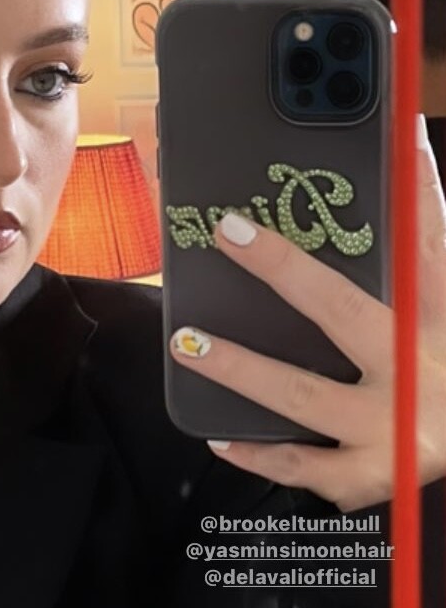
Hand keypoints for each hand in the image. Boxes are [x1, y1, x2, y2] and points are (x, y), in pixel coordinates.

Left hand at [168, 118, 445, 511]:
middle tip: (230, 232)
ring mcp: (392, 428)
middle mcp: (416, 372)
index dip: (412, 186)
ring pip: (304, 394)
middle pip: (344, 311)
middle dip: (284, 270)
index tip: (388, 131)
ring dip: (241, 367)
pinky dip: (258, 455)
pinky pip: (302, 466)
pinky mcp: (370, 475)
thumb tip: (404, 164)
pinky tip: (219, 436)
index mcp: (439, 323)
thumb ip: (424, 258)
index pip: (426, 242)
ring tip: (187, 341)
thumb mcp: (444, 320)